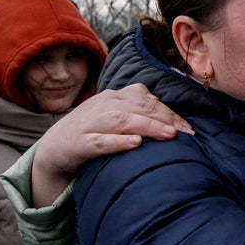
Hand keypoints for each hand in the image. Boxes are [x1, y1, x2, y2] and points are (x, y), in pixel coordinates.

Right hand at [31, 84, 191, 206]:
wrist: (55, 147)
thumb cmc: (91, 130)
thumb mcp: (113, 113)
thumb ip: (136, 108)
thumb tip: (164, 108)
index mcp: (115, 97)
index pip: (148, 100)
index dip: (170, 113)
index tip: (189, 129)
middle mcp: (105, 106)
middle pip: (140, 108)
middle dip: (166, 119)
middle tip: (187, 133)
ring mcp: (92, 123)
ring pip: (124, 121)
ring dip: (149, 127)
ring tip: (169, 135)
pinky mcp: (81, 143)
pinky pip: (101, 142)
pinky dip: (119, 142)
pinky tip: (135, 144)